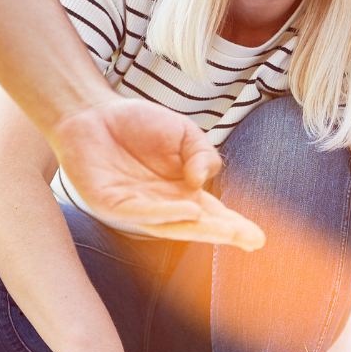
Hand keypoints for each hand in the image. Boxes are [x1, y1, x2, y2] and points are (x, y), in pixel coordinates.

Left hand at [49, 98, 264, 248]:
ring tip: (227, 230)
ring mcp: (135, 208)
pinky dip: (163, 213)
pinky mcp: (109, 203)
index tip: (259, 237)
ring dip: (199, 229)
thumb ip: (202, 154)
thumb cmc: (138, 124)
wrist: (91, 111)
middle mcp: (162, 205)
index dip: (235, 225)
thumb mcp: (184, 133)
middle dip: (223, 232)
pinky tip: (188, 210)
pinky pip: (139, 212)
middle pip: (196, 224)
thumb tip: (203, 180)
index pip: (213, 213)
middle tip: (250, 239)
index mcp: (182, 191)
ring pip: (170, 224)